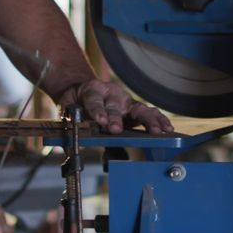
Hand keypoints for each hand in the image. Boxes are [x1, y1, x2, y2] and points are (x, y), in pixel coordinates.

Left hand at [58, 79, 173, 133]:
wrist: (82, 88)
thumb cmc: (76, 101)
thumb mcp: (66, 108)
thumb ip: (69, 124)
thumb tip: (74, 144)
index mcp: (92, 90)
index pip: (94, 100)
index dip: (97, 110)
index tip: (100, 121)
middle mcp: (111, 93)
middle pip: (115, 106)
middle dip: (117, 118)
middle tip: (117, 129)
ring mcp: (125, 100)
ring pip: (138, 108)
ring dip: (148, 120)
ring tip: (157, 131)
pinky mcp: (134, 107)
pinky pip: (148, 112)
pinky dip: (158, 120)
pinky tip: (166, 128)